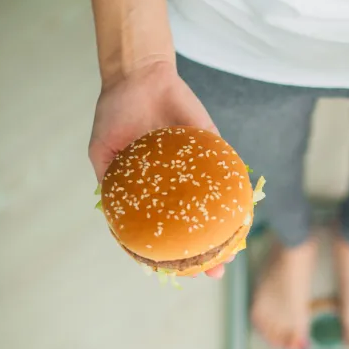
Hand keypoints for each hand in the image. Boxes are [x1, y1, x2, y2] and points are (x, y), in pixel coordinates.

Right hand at [89, 61, 226, 278]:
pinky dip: (236, 191)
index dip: (173, 252)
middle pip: (197, 223)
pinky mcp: (213, 147)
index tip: (179, 273)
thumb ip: (110, 181)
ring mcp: (198, 168)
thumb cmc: (117, 112)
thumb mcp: (104, 151)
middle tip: (215, 271)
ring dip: (226, 228)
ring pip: (217, 204)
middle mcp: (179, 183)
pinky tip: (243, 213)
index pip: (166, 228)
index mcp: (153, 189)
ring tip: (232, 252)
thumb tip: (112, 215)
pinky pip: (228, 172)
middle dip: (207, 250)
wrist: (139, 75)